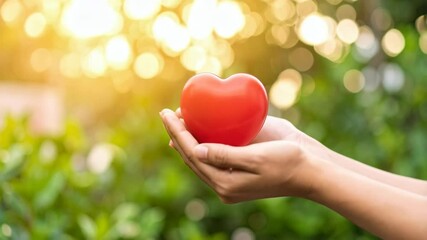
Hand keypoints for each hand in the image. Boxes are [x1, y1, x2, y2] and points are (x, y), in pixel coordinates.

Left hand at [160, 108, 318, 202]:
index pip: (193, 155)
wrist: (311, 170)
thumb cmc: (289, 163)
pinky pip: (213, 154)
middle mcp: (224, 182)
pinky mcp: (239, 169)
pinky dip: (202, 141)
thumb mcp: (258, 159)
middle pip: (192, 157)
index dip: (177, 133)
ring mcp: (231, 177)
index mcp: (226, 183)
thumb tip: (195, 151)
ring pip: (200, 158)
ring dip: (187, 139)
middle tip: (167, 114)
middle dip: (177, 135)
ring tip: (176, 119)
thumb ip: (225, 155)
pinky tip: (197, 128)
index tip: (166, 113)